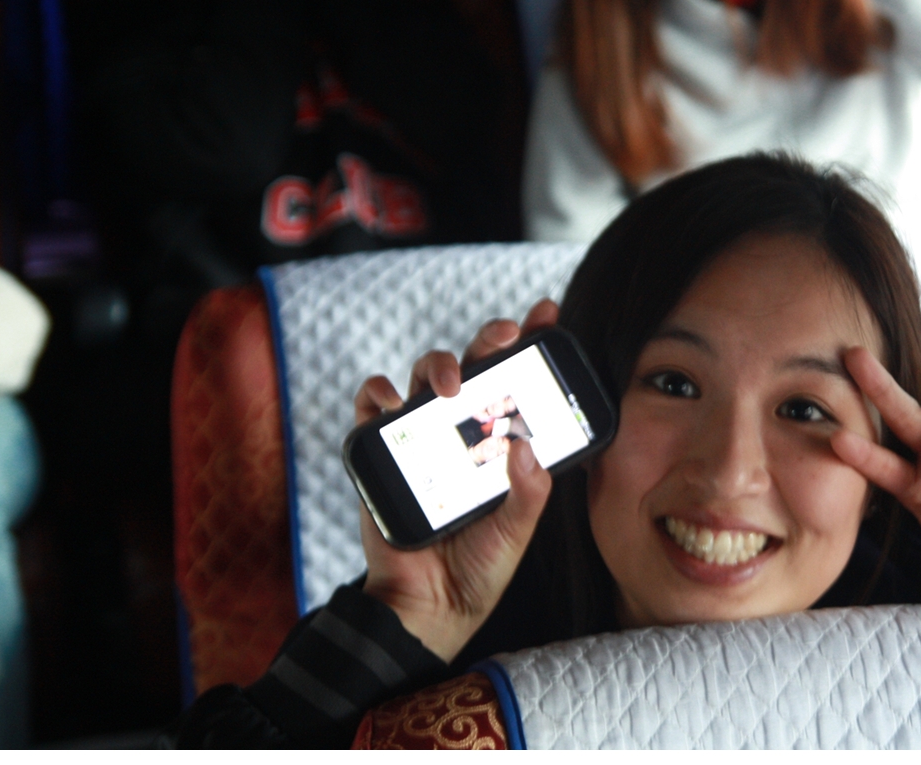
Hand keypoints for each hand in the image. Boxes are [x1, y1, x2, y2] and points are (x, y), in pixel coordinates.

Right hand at [356, 298, 559, 660]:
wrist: (428, 607)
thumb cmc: (479, 567)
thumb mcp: (516, 531)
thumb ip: (528, 493)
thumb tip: (527, 448)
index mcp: (504, 439)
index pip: (521, 380)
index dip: (532, 342)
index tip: (546, 314)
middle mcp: (465, 428)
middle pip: (475, 364)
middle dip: (490, 339)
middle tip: (504, 338)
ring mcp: (424, 435)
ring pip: (427, 376)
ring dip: (441, 364)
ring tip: (453, 384)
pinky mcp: (383, 450)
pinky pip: (373, 408)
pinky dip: (378, 395)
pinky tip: (392, 402)